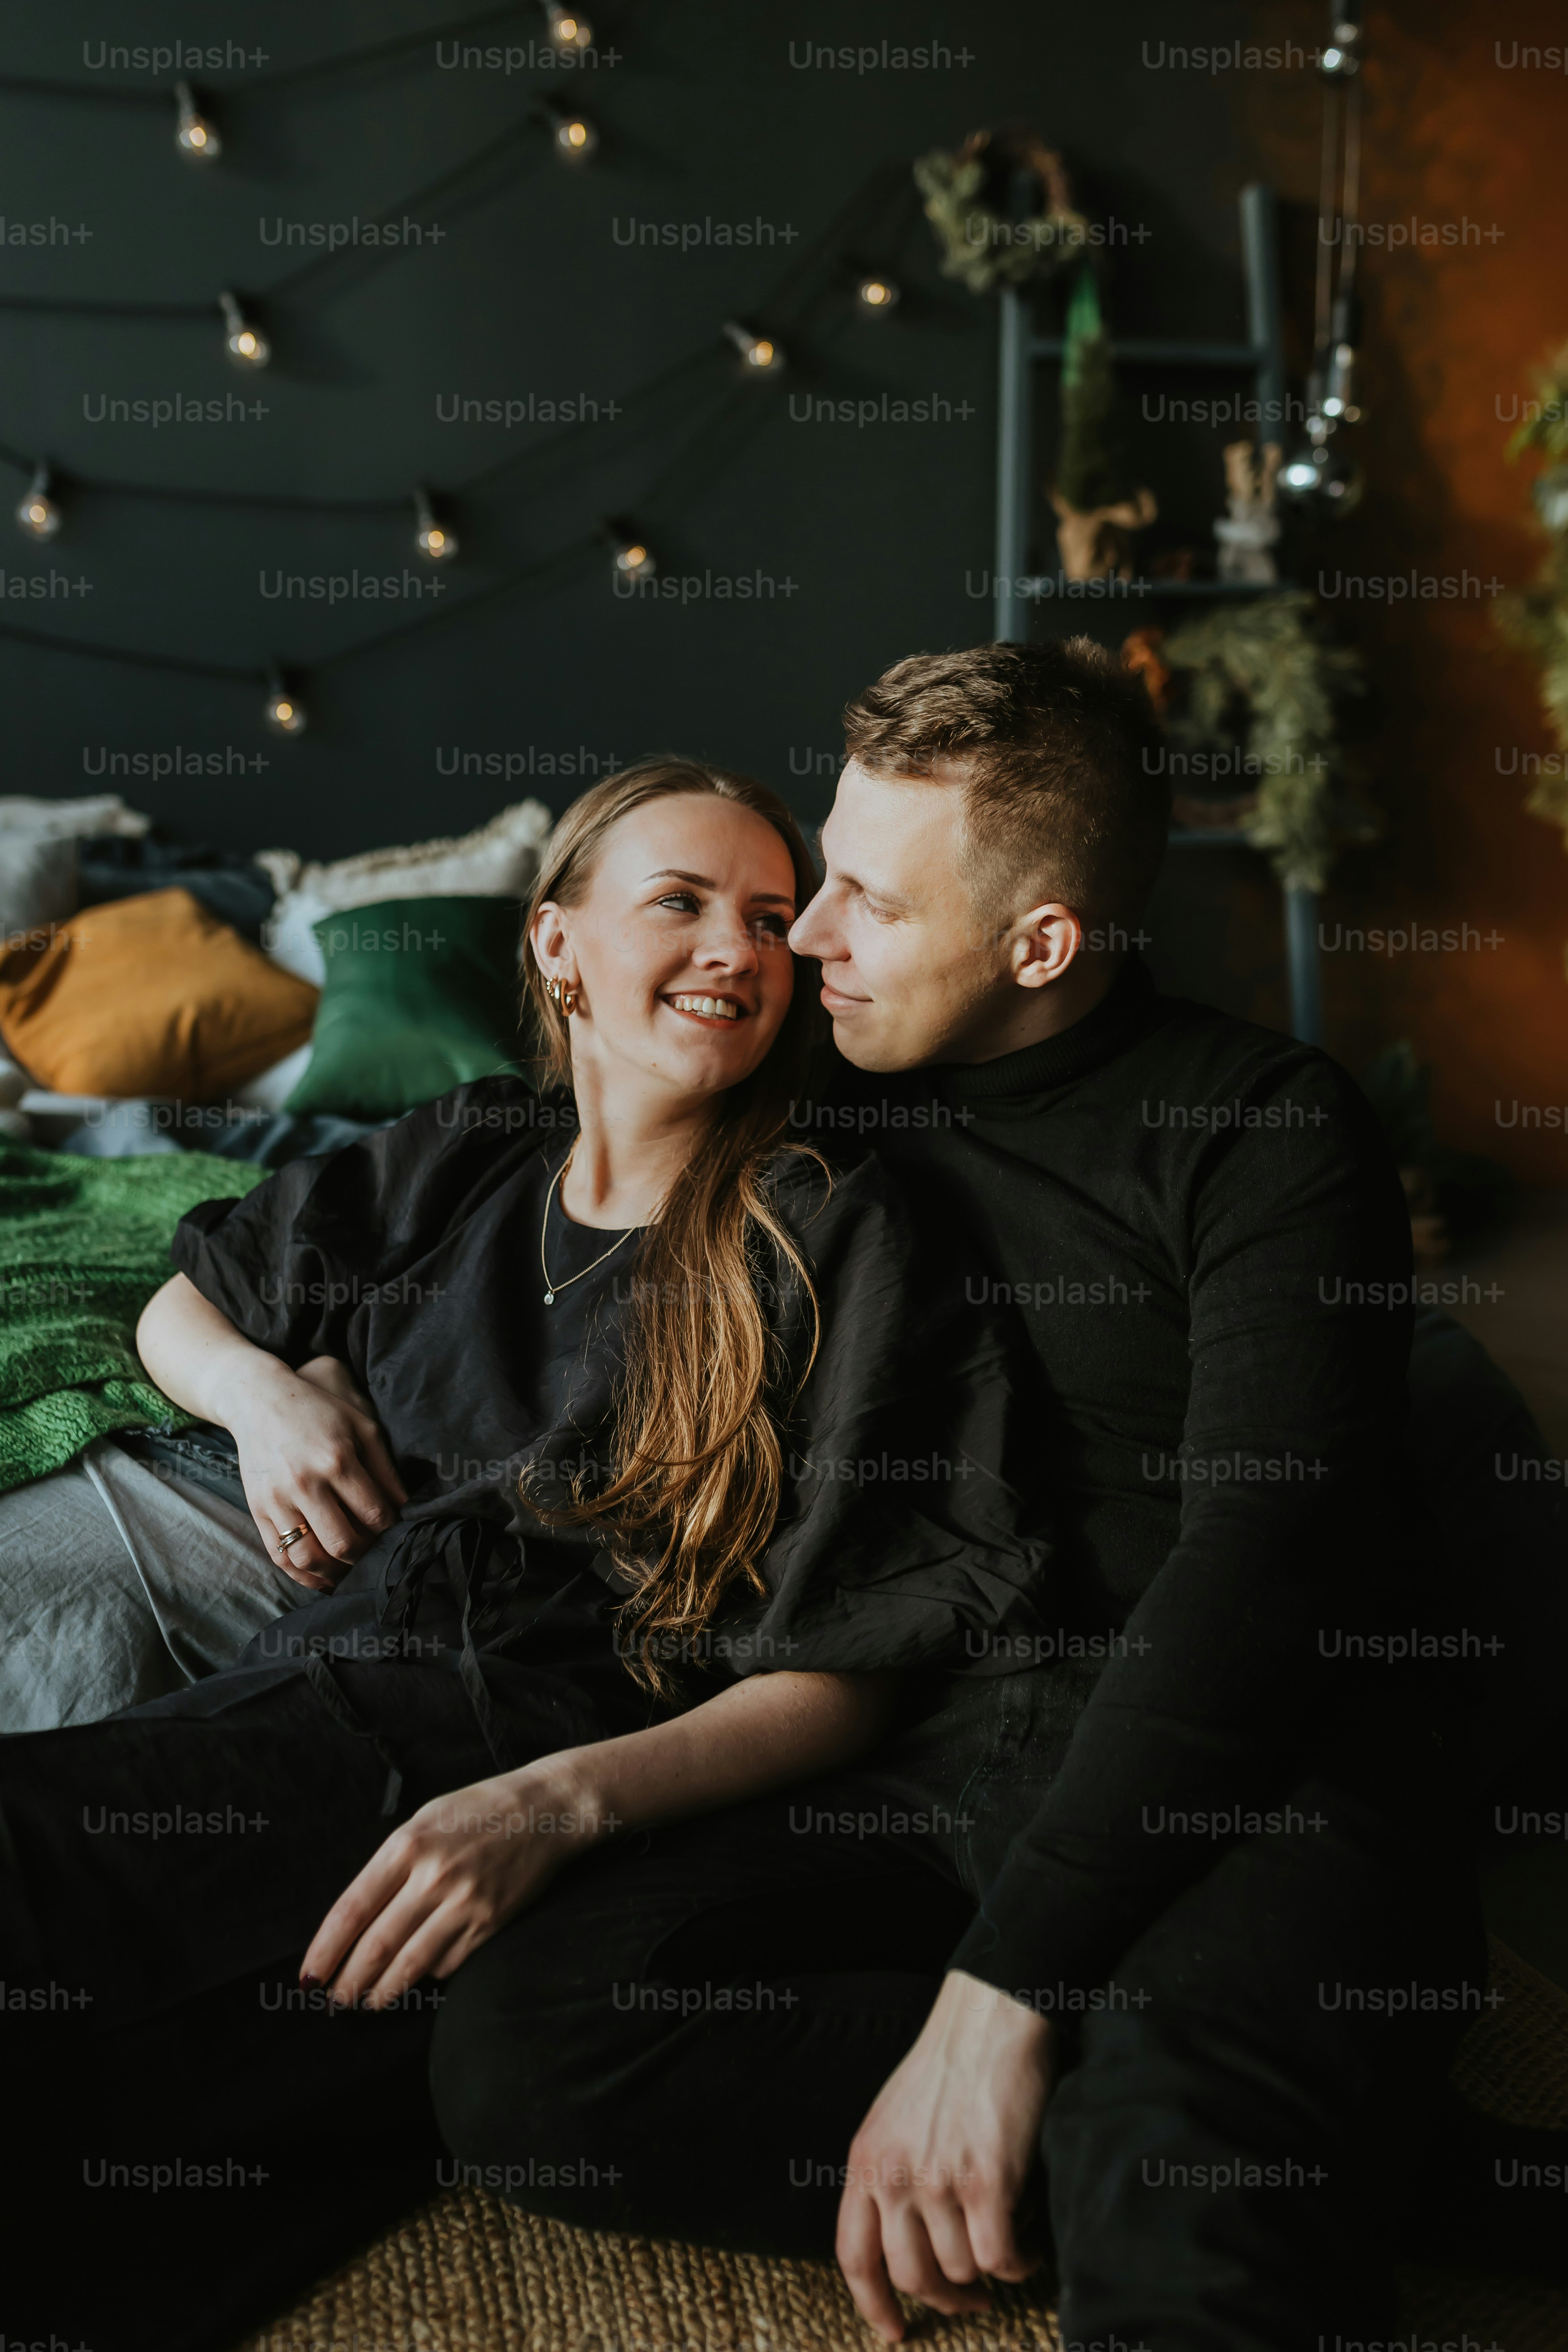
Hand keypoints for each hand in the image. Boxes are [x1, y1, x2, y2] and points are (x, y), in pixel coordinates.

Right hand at [227, 1353, 406, 1591]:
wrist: (258, 1401)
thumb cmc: (318, 1411)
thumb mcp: (362, 1426)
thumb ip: (385, 1468)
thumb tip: (406, 1508)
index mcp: (337, 1460)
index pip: (374, 1514)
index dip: (390, 1529)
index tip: (393, 1529)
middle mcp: (305, 1484)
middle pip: (343, 1543)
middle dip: (366, 1555)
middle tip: (375, 1552)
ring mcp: (277, 1500)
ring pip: (309, 1558)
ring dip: (335, 1572)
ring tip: (350, 1568)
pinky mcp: (257, 1510)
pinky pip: (279, 1557)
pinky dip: (303, 1575)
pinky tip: (323, 1577)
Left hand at [300, 1759, 613, 2008]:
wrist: (545, 1810)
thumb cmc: (477, 1811)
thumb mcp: (423, 1821)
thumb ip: (391, 1866)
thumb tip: (359, 1919)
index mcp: (407, 1845)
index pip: (351, 1910)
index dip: (325, 1950)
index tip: (309, 1976)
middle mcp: (433, 1877)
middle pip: (376, 1946)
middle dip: (348, 1981)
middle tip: (334, 1999)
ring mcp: (464, 1903)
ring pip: (410, 1965)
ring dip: (382, 1991)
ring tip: (368, 2001)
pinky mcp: (490, 1923)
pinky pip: (448, 1963)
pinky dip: (428, 1975)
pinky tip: (419, 1977)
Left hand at [836, 1970, 1053, 2341]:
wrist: (991, 2017)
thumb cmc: (950, 2065)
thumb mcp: (893, 2118)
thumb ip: (888, 2173)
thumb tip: (905, 2238)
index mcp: (865, 2161)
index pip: (854, 2256)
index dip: (872, 2304)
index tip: (893, 2332)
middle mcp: (895, 2177)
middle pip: (911, 2275)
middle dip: (944, 2301)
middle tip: (972, 2301)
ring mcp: (939, 2181)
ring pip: (962, 2270)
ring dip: (990, 2273)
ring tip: (1010, 2249)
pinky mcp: (988, 2181)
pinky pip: (1000, 2257)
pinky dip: (1019, 2263)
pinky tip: (1029, 2246)